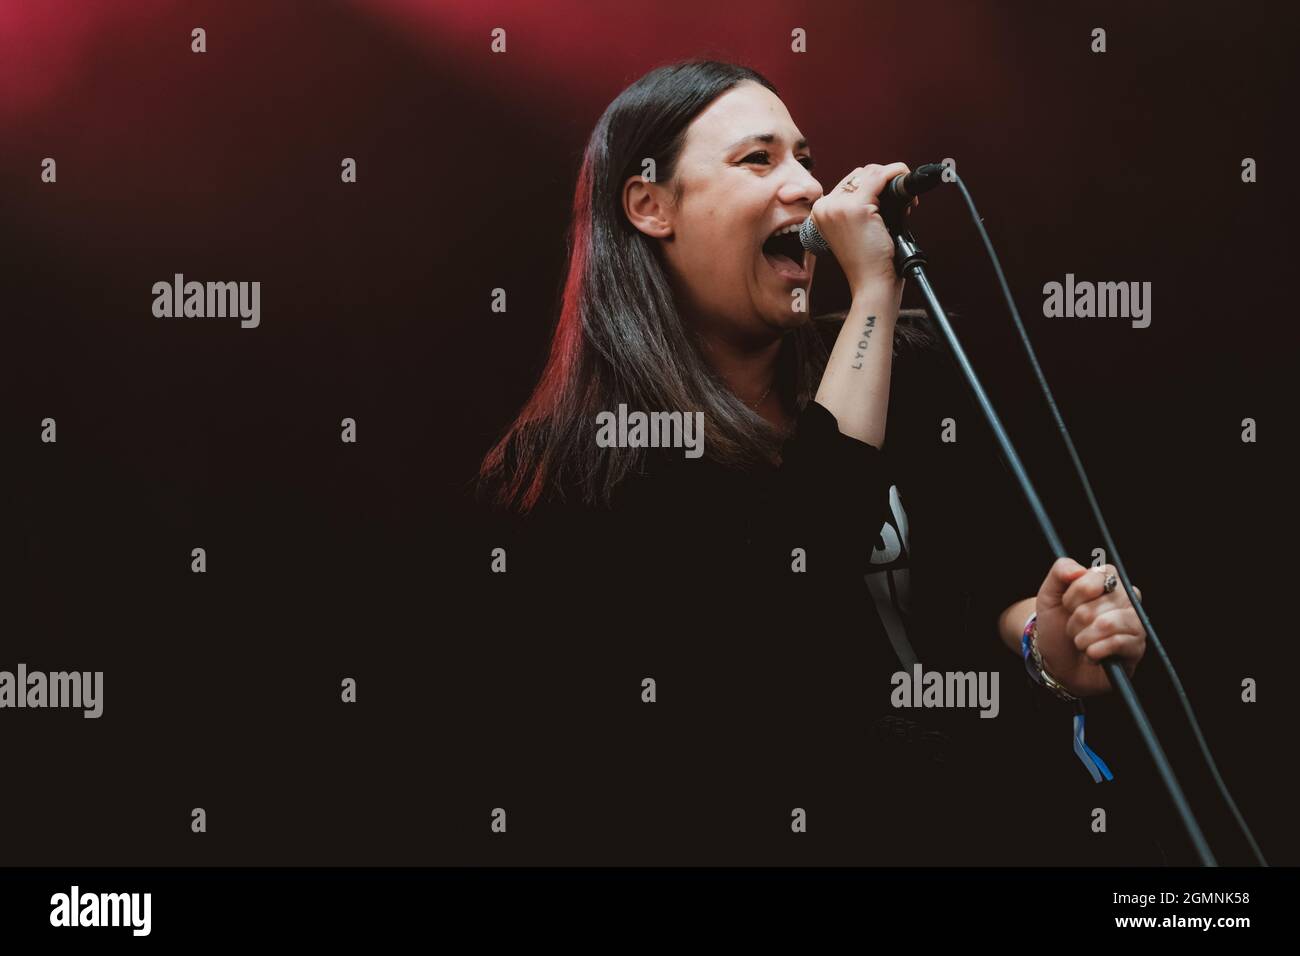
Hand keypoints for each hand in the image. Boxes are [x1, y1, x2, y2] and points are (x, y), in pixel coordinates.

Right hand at [807, 162, 916, 293]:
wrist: (871, 284)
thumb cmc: (869, 262)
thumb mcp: (858, 229)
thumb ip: (863, 206)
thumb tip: (887, 182)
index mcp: (821, 212)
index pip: (850, 182)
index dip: (875, 188)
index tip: (889, 203)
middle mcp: (824, 207)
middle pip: (860, 174)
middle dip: (884, 184)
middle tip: (900, 207)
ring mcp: (838, 206)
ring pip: (872, 172)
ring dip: (892, 182)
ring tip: (903, 207)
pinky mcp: (856, 208)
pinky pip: (881, 176)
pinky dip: (897, 175)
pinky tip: (906, 188)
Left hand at [1033, 557, 1146, 696]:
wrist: (1058, 662)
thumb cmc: (1057, 626)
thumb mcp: (1049, 596)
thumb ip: (1060, 572)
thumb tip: (1079, 570)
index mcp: (1107, 581)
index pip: (1098, 577)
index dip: (1075, 594)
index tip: (1067, 605)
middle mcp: (1126, 598)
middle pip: (1100, 604)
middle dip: (1076, 621)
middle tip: (1074, 627)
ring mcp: (1134, 622)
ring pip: (1107, 624)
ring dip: (1083, 638)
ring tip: (1081, 642)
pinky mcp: (1136, 646)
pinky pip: (1116, 643)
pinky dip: (1094, 652)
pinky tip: (1091, 654)